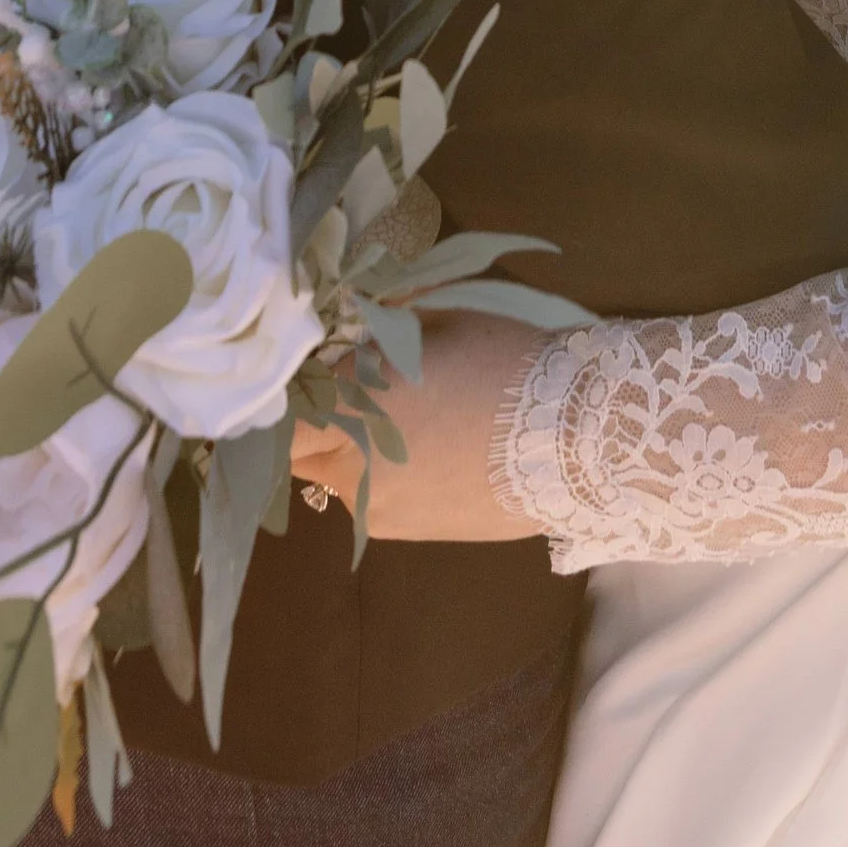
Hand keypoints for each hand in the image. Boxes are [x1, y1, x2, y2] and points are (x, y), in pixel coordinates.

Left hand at [291, 310, 543, 540]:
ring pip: (334, 480)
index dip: (272, 401)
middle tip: (345, 388)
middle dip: (309, 423)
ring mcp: (380, 510)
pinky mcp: (411, 534)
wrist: (575, 440)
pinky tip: (430, 449)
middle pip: (297, 454)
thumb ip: (382, 324)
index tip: (288, 376)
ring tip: (403, 418)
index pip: (275, 421)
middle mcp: (352, 469)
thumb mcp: (439, 321)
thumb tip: (352, 312)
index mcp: (353, 408)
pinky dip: (381, 475)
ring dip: (346, 450)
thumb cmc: (504, 364)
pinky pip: (372, 501)